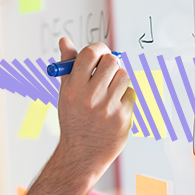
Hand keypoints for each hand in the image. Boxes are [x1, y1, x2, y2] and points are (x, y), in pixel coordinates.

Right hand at [54, 39, 134, 191]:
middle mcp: (90, 97)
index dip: (98, 49)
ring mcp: (108, 107)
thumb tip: (64, 41)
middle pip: (111, 61)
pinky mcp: (122, 117)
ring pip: (124, 76)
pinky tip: (112, 109)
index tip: (100, 54)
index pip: (90, 53)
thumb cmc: (73, 121)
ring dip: (118, 81)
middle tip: (106, 72)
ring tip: (108, 93)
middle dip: (110, 64)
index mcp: (73, 88)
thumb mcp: (65, 93)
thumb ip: (67, 66)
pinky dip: (123, 98)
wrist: (81, 154)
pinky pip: (130, 95)